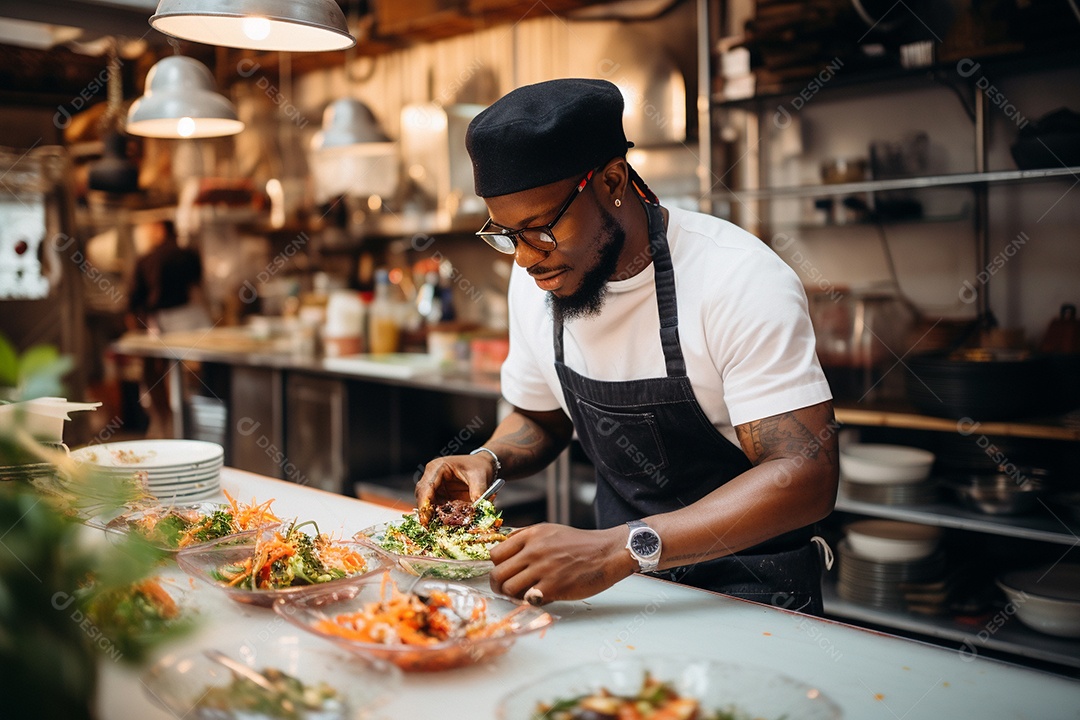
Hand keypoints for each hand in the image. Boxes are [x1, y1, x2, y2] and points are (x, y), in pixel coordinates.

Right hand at [414, 454, 494, 525]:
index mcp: (438, 467)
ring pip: (427, 504)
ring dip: (433, 516)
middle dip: (426, 512)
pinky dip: (440, 516)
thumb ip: (478, 492)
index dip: (424, 503)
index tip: (425, 519)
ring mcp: (435, 487)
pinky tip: (447, 524)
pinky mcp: (440, 496)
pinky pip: (436, 508)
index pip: (426, 486)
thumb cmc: (480, 466)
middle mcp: (432, 476)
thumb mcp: (480, 477)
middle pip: (423, 496)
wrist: (484, 464)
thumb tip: (478, 510)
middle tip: (430, 527)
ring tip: (440, 527)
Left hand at [488, 524, 635, 603]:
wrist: (606, 553)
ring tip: (523, 594)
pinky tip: (538, 596)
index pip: (495, 554)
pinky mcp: (554, 587)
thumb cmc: (579, 544)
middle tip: (506, 589)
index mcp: (531, 536)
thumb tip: (502, 547)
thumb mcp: (549, 530)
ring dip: (512, 595)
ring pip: (509, 589)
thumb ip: (525, 537)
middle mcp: (534, 551)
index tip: (504, 571)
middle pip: (497, 574)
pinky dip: (529, 601)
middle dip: (498, 585)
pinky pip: (527, 599)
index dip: (497, 566)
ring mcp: (543, 569)